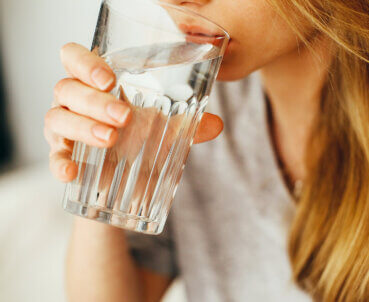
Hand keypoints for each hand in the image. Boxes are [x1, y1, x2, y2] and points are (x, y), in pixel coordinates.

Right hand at [44, 43, 223, 182]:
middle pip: (67, 87)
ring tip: (111, 139)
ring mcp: (64, 128)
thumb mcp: (164, 131)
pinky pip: (53, 156)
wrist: (125, 180)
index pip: (74, 58)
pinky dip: (59, 163)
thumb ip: (188, 125)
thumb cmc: (140, 141)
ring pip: (57, 117)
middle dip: (94, 101)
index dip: (85, 62)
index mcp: (96, 85)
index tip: (110, 79)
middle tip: (124, 116)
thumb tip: (217, 124)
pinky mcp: (62, 155)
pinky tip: (72, 173)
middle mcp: (74, 101)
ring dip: (83, 127)